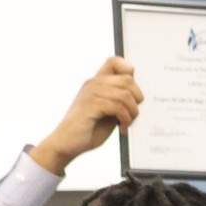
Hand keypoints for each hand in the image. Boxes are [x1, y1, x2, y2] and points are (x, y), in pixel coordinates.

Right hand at [31, 56, 143, 174]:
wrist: (66, 144)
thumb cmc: (89, 129)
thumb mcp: (109, 111)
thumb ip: (119, 99)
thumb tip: (139, 94)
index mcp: (97, 82)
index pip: (114, 61)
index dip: (128, 71)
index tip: (131, 93)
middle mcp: (93, 84)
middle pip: (127, 79)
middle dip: (136, 99)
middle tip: (131, 114)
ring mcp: (91, 93)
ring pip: (125, 94)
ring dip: (132, 113)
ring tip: (126, 123)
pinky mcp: (90, 105)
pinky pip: (118, 106)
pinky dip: (125, 120)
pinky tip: (121, 128)